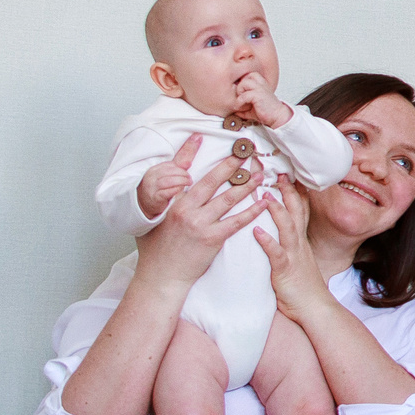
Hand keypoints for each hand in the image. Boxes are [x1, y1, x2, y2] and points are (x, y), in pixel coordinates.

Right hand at [134, 138, 270, 290]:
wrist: (161, 277)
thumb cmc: (156, 250)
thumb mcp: (151, 220)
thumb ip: (162, 201)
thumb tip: (170, 185)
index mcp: (170, 202)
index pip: (179, 171)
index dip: (188, 153)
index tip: (200, 137)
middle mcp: (185, 209)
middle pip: (211, 180)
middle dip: (230, 164)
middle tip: (244, 152)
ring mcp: (199, 223)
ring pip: (227, 198)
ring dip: (246, 185)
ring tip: (259, 173)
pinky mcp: (212, 238)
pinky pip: (236, 221)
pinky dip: (251, 211)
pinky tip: (263, 203)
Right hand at [135, 157, 188, 220]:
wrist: (145, 207)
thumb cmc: (158, 190)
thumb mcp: (165, 178)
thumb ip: (177, 169)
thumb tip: (189, 163)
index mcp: (154, 170)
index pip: (170, 165)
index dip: (181, 168)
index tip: (187, 173)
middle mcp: (151, 177)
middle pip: (171, 171)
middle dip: (183, 174)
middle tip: (190, 179)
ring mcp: (151, 187)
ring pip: (169, 181)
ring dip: (182, 181)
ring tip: (189, 183)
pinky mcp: (154, 198)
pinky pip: (167, 192)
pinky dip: (177, 190)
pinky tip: (181, 190)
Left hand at [229, 73, 290, 129]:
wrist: (277, 116)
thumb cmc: (267, 111)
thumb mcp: (252, 106)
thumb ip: (243, 104)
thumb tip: (232, 107)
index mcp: (261, 83)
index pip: (247, 75)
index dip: (242, 83)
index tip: (241, 93)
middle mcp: (261, 83)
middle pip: (244, 77)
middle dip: (240, 87)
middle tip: (241, 97)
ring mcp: (260, 88)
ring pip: (243, 83)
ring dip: (240, 93)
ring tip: (241, 101)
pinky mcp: (259, 95)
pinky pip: (244, 95)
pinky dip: (240, 102)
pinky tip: (241, 108)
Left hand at [253, 178, 327, 321]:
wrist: (316, 309)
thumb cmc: (303, 288)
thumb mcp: (298, 261)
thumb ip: (290, 246)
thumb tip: (279, 235)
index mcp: (300, 242)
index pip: (300, 211)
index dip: (296, 193)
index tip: (290, 175)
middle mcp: (299, 244)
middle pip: (296, 212)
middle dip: (288, 192)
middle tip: (280, 173)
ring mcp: (294, 256)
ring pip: (287, 228)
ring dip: (277, 211)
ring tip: (266, 196)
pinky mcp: (286, 270)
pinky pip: (276, 254)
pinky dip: (267, 242)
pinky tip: (257, 232)